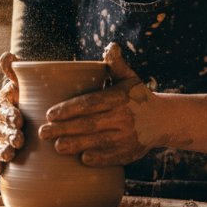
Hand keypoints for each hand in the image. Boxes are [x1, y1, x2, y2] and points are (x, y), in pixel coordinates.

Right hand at [0, 52, 22, 174]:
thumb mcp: (23, 83)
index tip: (19, 119)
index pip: (1, 108)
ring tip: (9, 155)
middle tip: (18, 140)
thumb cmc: (28, 95)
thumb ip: (15, 72)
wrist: (31, 112)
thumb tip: (8, 56)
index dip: (9, 114)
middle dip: (6, 135)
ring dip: (0, 150)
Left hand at [38, 43, 167, 166]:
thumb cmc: (137, 96)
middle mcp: (124, 118)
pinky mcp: (131, 153)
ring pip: (98, 142)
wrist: (163, 120)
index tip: (50, 114)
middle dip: (64, 129)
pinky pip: (112, 157)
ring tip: (56, 146)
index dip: (69, 109)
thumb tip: (111, 46)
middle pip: (89, 124)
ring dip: (76, 145)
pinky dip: (98, 159)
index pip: (90, 103)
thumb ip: (116, 64)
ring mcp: (128, 137)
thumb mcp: (128, 78)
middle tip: (43, 132)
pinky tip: (82, 159)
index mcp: (119, 97)